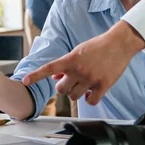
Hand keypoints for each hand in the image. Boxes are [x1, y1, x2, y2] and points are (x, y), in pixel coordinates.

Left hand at [23, 21, 144, 105]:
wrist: (119, 43)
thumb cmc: (98, 46)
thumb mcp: (78, 51)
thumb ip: (66, 64)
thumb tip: (55, 76)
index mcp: (70, 59)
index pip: (49, 68)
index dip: (36, 75)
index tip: (25, 81)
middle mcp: (79, 70)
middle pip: (61, 90)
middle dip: (64, 87)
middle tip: (72, 82)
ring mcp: (90, 78)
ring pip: (74, 97)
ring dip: (77, 93)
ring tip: (83, 85)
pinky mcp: (103, 85)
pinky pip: (90, 101)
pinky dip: (89, 99)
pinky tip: (92, 92)